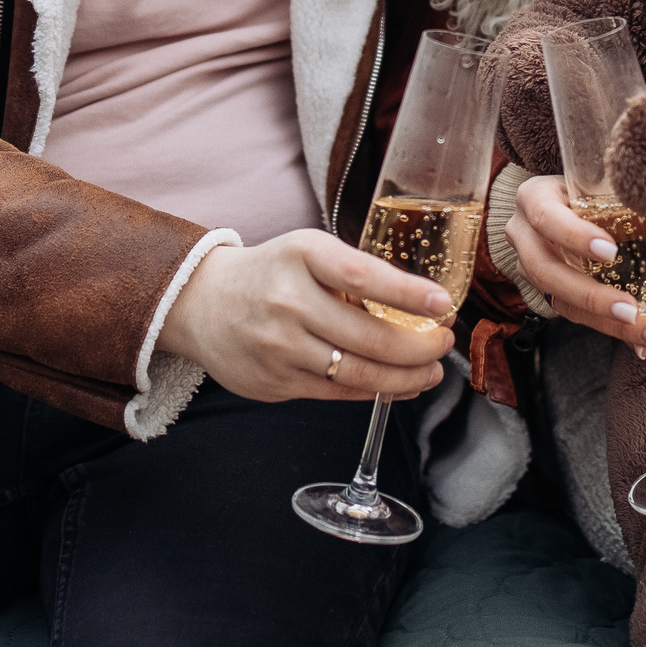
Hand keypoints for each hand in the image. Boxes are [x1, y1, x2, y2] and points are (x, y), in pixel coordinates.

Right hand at [159, 231, 454, 402]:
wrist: (201, 304)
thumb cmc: (270, 274)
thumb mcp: (306, 252)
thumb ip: (354, 274)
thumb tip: (421, 305)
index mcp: (301, 256)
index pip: (364, 277)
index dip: (409, 295)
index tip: (444, 306)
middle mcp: (288, 301)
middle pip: (370, 336)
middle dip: (420, 347)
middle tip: (444, 343)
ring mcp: (280, 347)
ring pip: (359, 373)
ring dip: (406, 377)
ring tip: (430, 371)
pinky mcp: (276, 382)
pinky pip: (338, 393)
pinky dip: (377, 391)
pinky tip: (399, 385)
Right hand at [506, 175, 645, 351]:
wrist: (557, 205)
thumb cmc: (588, 193)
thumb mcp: (614, 193)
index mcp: (536, 199)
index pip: (546, 216)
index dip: (574, 236)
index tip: (610, 252)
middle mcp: (525, 235)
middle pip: (547, 272)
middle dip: (592, 295)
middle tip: (632, 310)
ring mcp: (531, 267)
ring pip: (559, 300)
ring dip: (604, 320)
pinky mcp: (547, 292)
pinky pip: (575, 315)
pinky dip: (610, 329)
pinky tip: (642, 343)